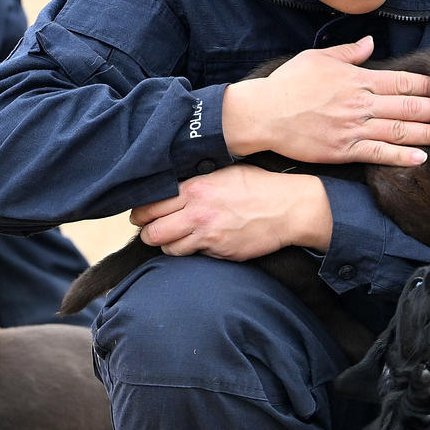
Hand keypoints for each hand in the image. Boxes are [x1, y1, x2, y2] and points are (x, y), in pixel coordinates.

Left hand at [130, 165, 332, 257]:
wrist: (289, 208)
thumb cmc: (259, 186)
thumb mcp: (224, 173)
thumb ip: (196, 183)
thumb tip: (173, 189)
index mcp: (195, 190)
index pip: (151, 206)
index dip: (141, 214)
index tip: (140, 216)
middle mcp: (197, 213)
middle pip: (153, 233)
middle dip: (148, 233)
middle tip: (150, 231)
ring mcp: (209, 236)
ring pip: (169, 249)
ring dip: (168, 246)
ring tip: (174, 239)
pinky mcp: (220, 252)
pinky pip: (195, 255)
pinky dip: (193, 251)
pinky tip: (200, 242)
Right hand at [222, 36, 429, 165]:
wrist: (262, 114)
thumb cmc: (287, 84)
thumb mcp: (317, 58)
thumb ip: (348, 52)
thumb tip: (370, 43)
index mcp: (358, 78)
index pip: (403, 82)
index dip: (429, 86)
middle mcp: (361, 103)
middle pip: (409, 107)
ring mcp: (353, 128)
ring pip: (400, 131)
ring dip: (427, 134)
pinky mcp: (343, 150)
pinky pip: (379, 153)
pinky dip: (401, 156)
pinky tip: (420, 158)